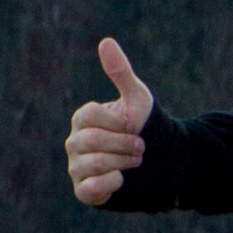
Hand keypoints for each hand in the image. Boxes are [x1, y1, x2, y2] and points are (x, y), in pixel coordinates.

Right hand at [66, 35, 154, 204]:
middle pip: (91, 141)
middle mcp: (74, 142)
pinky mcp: (84, 190)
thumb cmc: (142, 126)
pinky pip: (90, 188)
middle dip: (124, 144)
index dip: (118, 122)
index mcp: (83, 118)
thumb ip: (120, 72)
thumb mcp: (136, 98)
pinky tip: (123, 179)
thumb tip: (106, 41)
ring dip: (122, 162)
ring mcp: (76, 167)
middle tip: (141, 146)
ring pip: (93, 164)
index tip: (135, 125)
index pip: (90, 115)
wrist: (158, 161)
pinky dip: (111, 183)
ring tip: (136, 161)